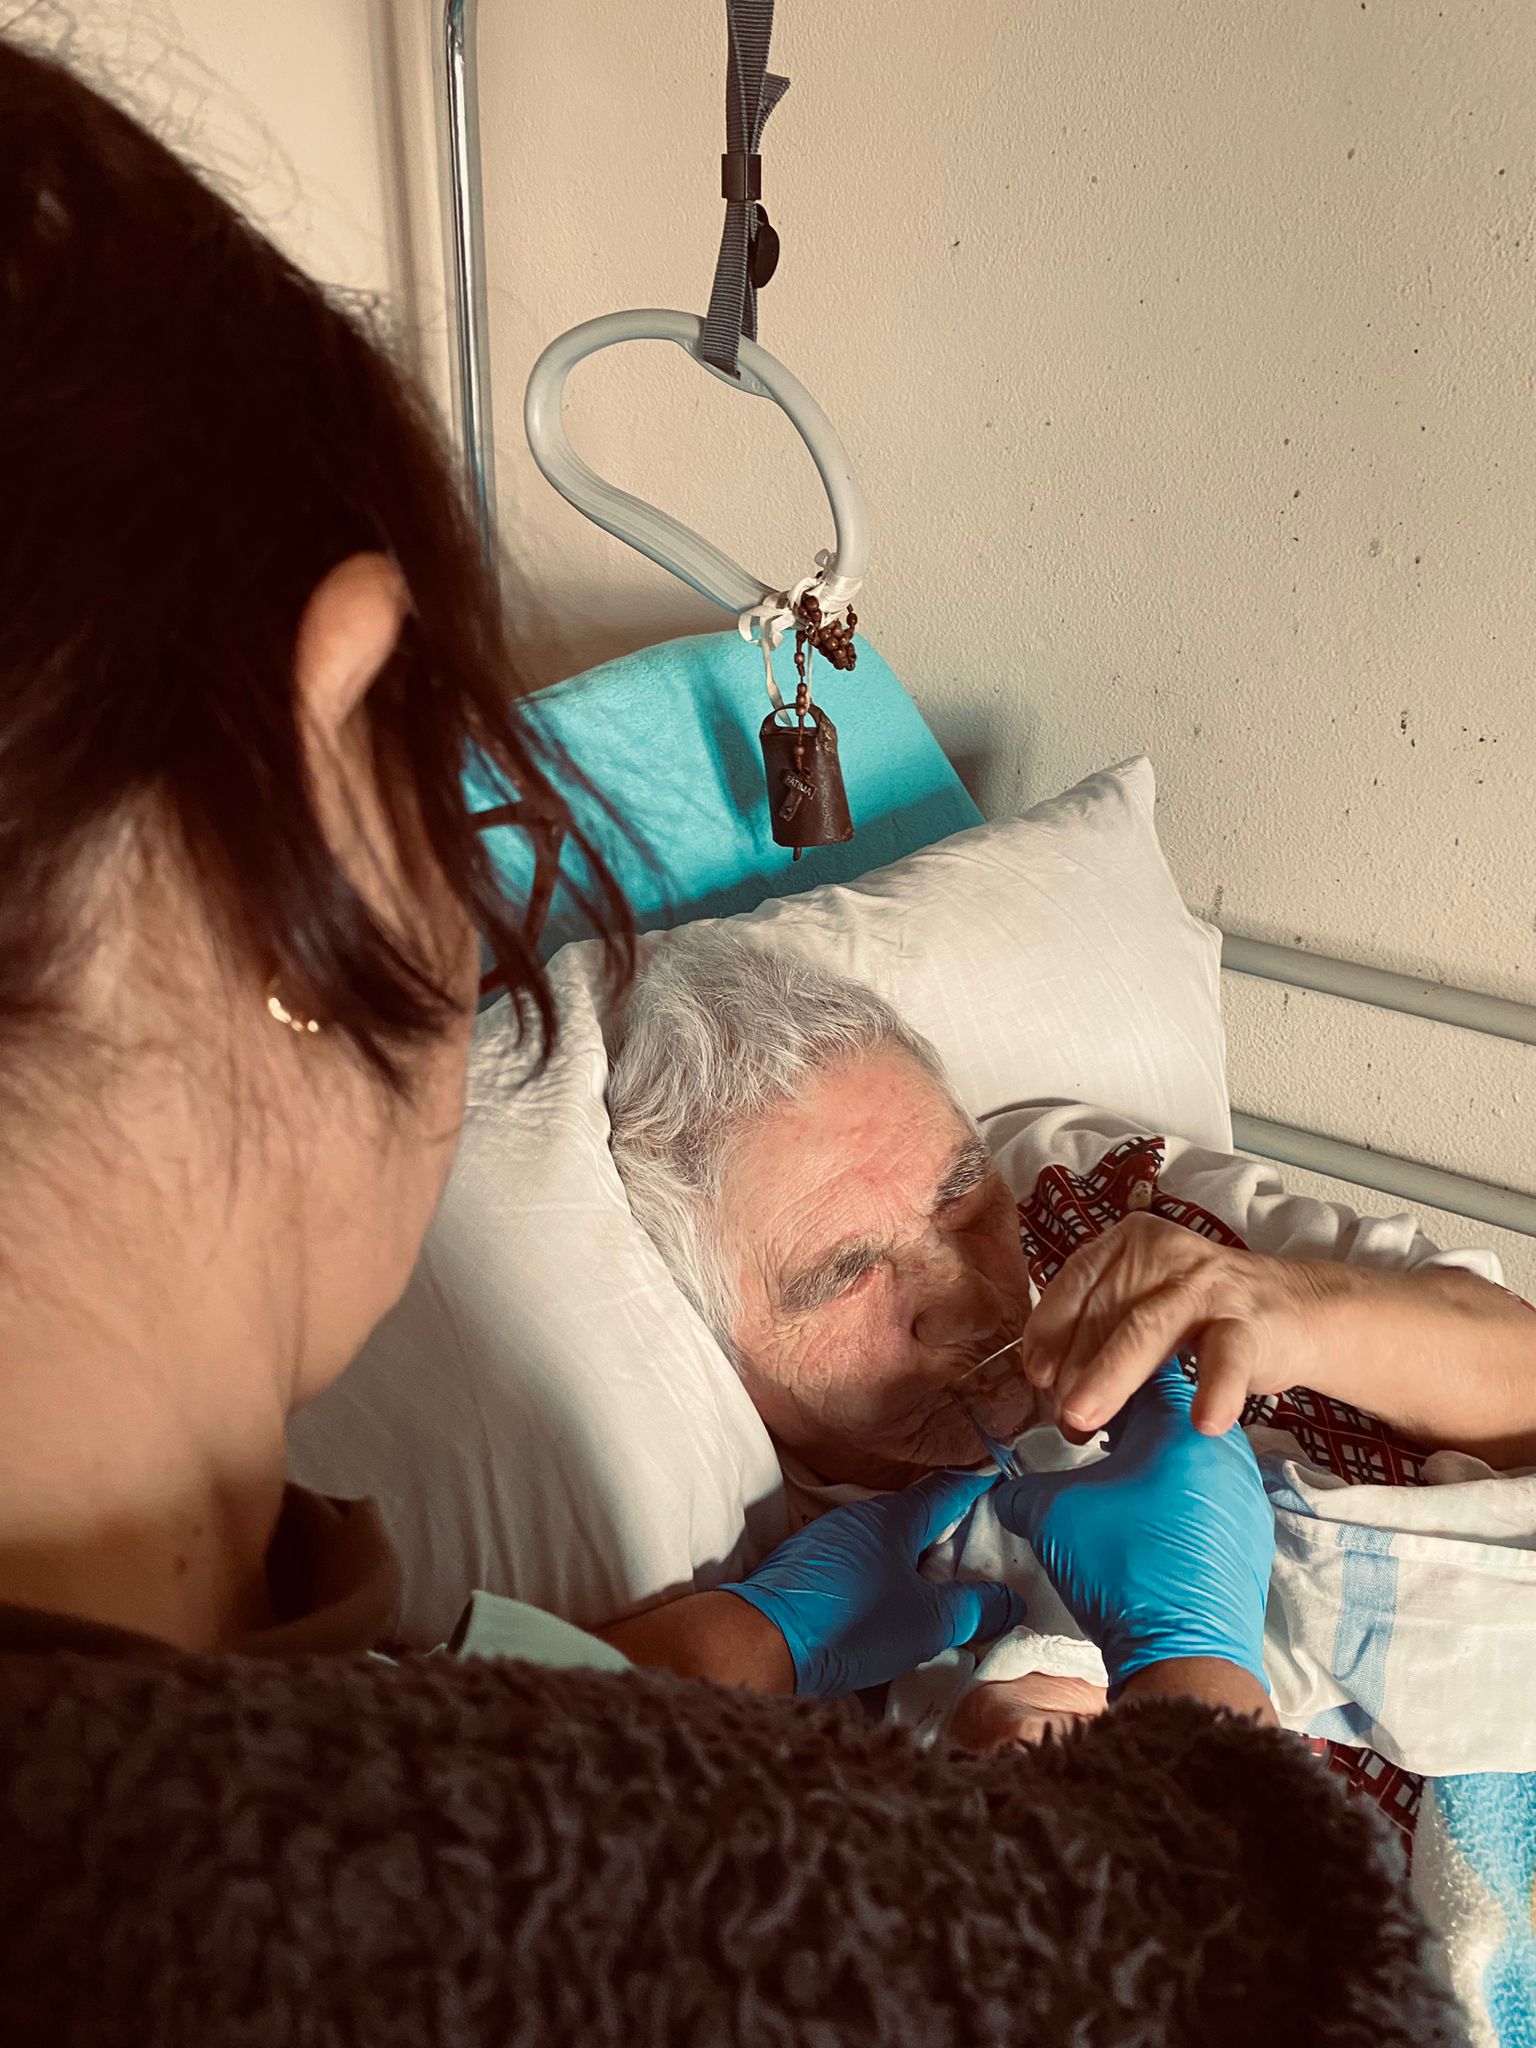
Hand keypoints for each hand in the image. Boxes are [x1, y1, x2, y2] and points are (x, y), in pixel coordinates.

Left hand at [721, 1470, 1025, 1700]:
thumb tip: (1010, 1600)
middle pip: (916, 1516)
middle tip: (984, 1558)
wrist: (763, 1641)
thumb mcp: (928, 1622)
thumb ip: (974, 1607)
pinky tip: (892, 1605)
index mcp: (894, 1516)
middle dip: (950, 1535)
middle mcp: (859, 1517)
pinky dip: (884, 1575)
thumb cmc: (850, 1623)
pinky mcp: (807, 1566)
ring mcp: (828, 1540)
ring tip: (942, 1588)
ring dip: (914, 1559)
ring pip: (886, 1541)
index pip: (948, 1489)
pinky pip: (860, 1562)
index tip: (1004, 1493)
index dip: (979, 1490)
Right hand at [991, 1364, 1274, 1695]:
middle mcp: (1225, 1449)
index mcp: (1181, 1423)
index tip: (1071, 1406)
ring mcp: (1245, 1495)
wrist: (1185, 1653)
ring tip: (1114, 1488)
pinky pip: (1209, 1496)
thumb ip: (1023, 1491)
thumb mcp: (1053, 1515)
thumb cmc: (1122, 1566)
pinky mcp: (1251, 1536)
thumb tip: (1008, 1493)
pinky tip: (1145, 1527)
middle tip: (1087, 1442)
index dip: (1095, 1381)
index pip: (1138, 1370)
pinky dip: (1176, 1498)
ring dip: (1153, 1462)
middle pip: (1171, 1410)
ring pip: (1192, 1455)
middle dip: (1125, 1421)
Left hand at [1022, 1212, 1344, 1436]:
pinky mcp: (1249, 1324)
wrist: (1295, 1309)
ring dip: (1110, 1377)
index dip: (1048, 1332)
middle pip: (1104, 1311)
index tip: (1036, 1376)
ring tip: (1083, 1419)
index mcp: (1128, 1244)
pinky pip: (1226, 1358)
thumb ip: (1099, 1331)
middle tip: (1061, 1418)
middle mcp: (1164, 1255)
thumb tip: (1050, 1389)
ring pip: (1148, 1330)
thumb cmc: (1201, 1313)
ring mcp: (1207, 1287)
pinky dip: (1215, 1390)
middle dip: (1073, 1369)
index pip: (1075, 1283)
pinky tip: (1204, 1421)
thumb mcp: (1143, 1305)